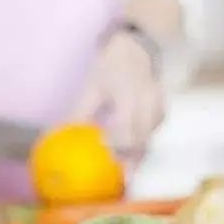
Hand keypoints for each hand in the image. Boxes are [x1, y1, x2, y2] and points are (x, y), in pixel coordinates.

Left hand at [70, 30, 164, 163]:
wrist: (138, 45)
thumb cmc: (111, 65)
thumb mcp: (92, 87)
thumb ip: (79, 113)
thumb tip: (59, 135)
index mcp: (127, 95)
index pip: (126, 128)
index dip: (120, 146)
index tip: (111, 162)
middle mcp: (146, 100)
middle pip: (142, 137)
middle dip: (133, 158)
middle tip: (123, 178)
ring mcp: (157, 103)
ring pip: (150, 135)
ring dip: (140, 152)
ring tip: (129, 170)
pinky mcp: (163, 105)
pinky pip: (156, 129)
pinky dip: (147, 141)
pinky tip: (137, 152)